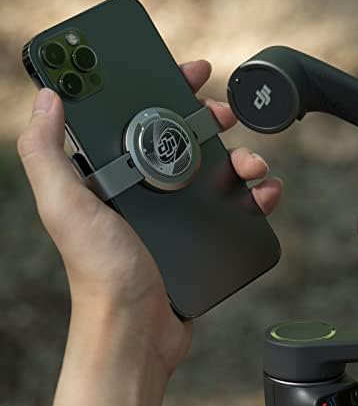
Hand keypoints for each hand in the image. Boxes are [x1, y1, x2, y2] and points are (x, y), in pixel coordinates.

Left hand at [17, 60, 281, 405]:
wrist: (137, 332)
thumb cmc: (100, 273)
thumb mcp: (66, 208)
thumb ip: (46, 153)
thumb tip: (46, 97)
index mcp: (114, 172)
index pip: (141, 116)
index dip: (166, 89)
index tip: (189, 73)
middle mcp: (146, 186)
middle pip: (185, 136)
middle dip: (209, 118)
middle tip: (225, 113)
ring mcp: (177, 209)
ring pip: (216, 167)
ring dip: (239, 156)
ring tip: (252, 164)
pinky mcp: (202, 231)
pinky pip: (233, 202)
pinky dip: (253, 193)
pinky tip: (264, 193)